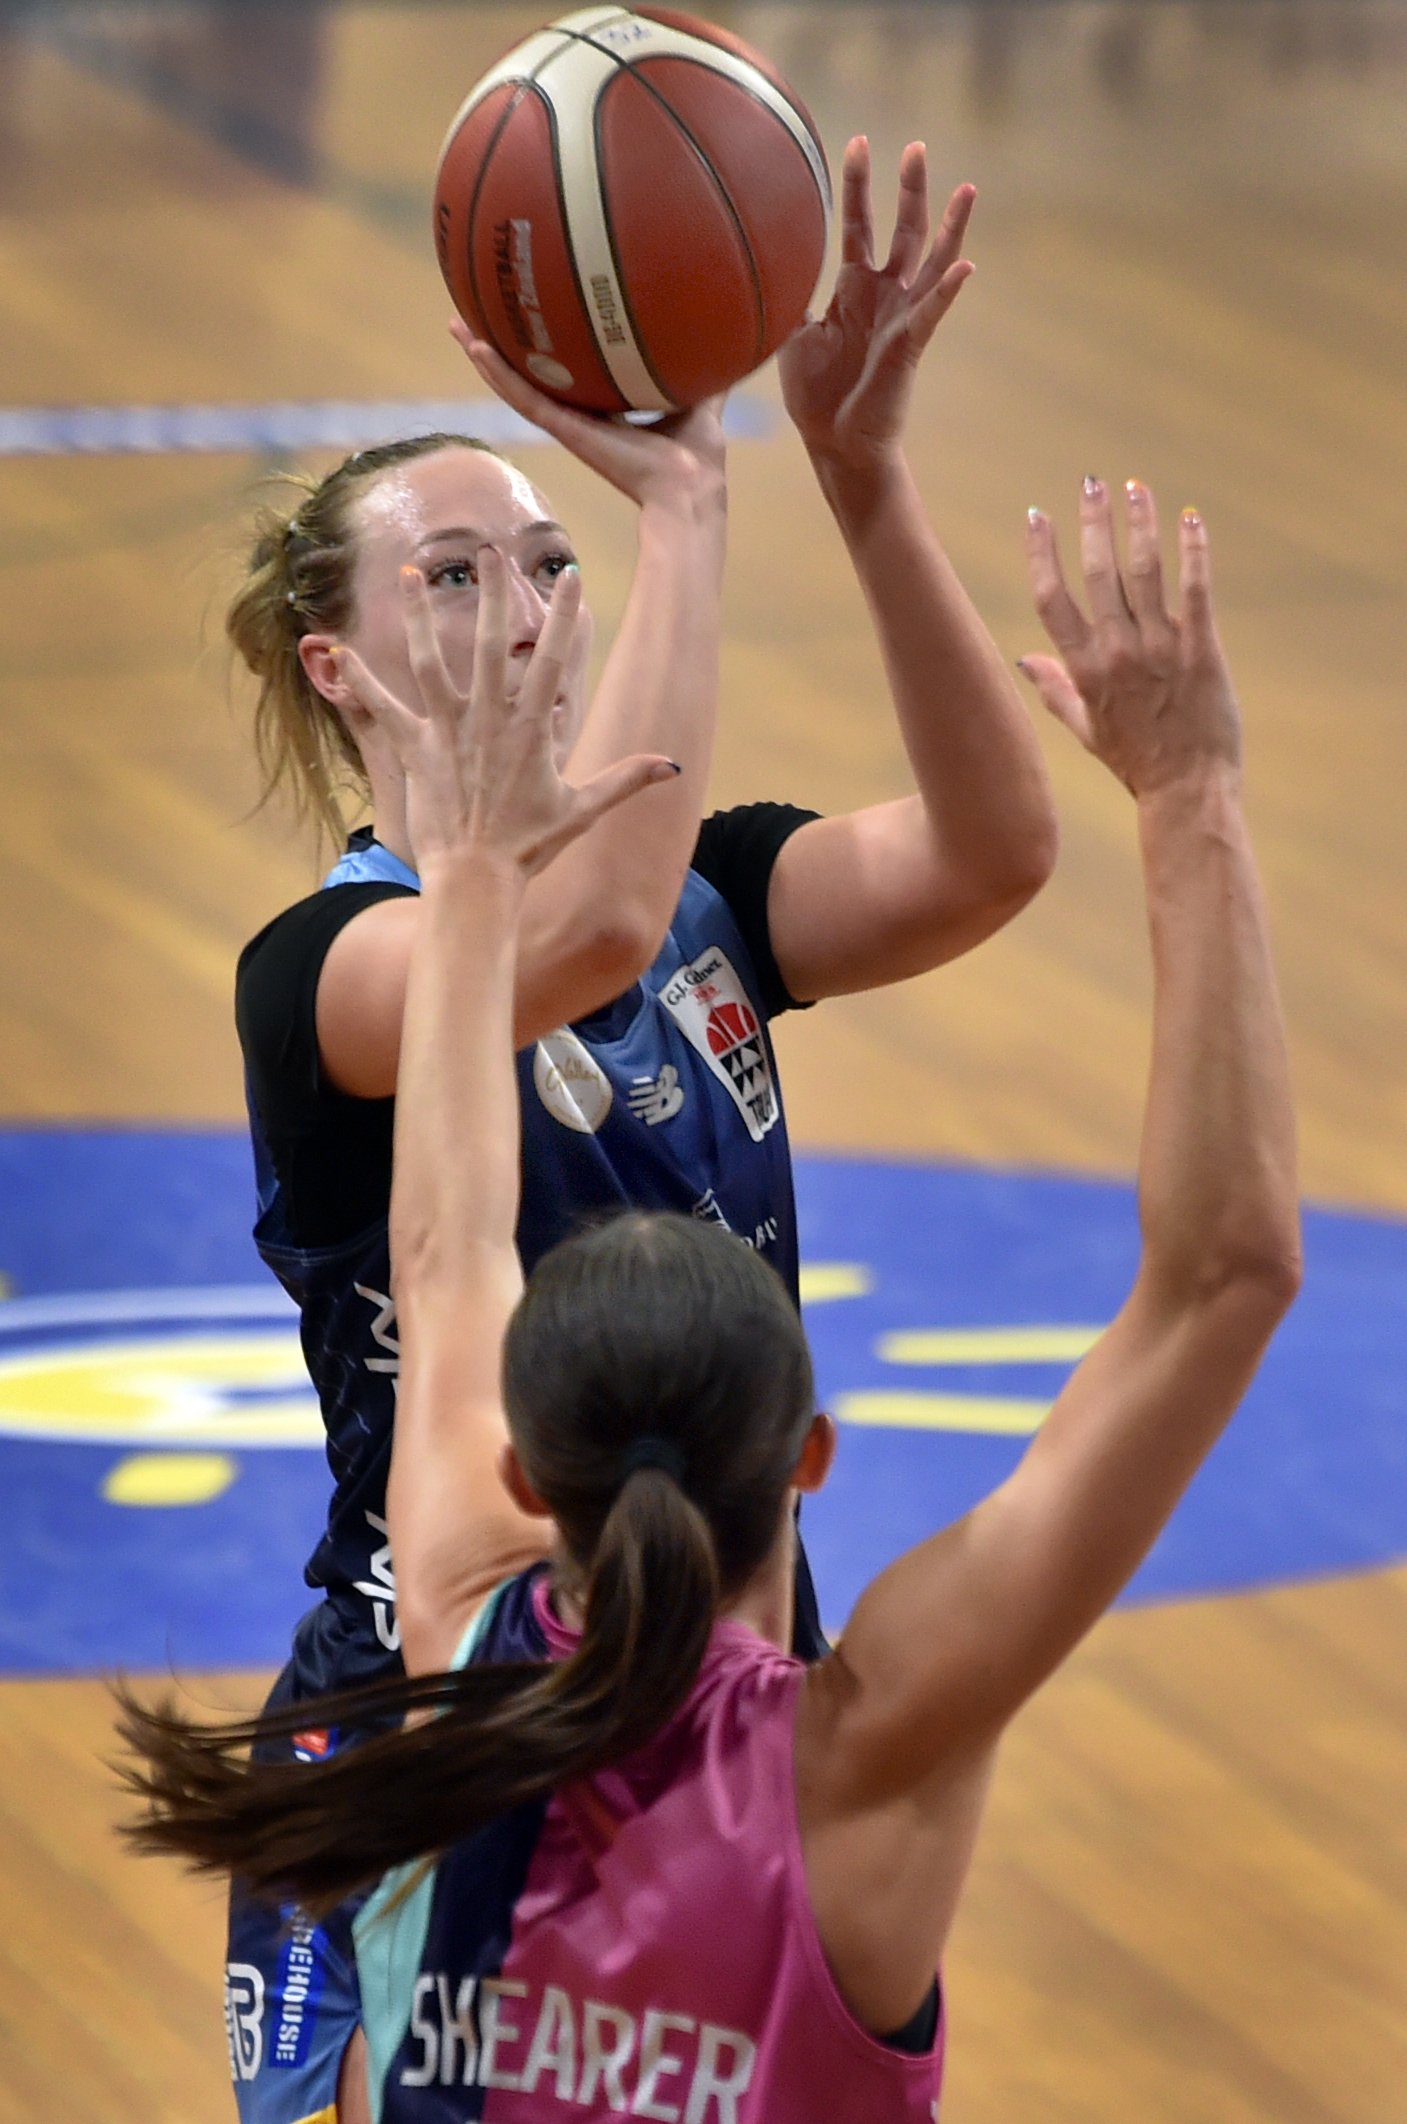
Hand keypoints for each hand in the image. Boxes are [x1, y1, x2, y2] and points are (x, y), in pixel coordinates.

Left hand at [337, 553, 677, 876]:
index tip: (570, 574)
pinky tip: (339, 649)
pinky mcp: (415, 750)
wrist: (477, 879)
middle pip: (492, 644)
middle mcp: (489, 720)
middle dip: (494, 594)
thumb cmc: (529, 847)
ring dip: (419, 615)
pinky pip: (384, 708)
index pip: (552, 659)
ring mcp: (449, 731)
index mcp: (530, 729)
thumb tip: (671, 766)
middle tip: (490, 550)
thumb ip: (625, 779)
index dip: (563, 615)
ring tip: (409, 573)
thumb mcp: (582, 810)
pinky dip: (361, 680)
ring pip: (431, 661)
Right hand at [451, 321, 726, 515]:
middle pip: (531, 377)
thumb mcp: (702, 397)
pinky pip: (524, 399)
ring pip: (515, 387)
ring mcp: (569, 425)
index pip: (569, 375)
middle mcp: (581, 418)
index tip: (529, 319)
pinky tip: (475, 347)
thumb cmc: (698, 456)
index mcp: (607, 412)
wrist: (690, 487)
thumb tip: (730, 336)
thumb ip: (705, 369)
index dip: (548, 350)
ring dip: (485, 357)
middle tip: (474, 318)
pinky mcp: (565, 431)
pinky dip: (498, 374)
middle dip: (504, 349)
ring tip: (457, 325)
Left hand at [779, 137, 973, 470]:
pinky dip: (949, 291)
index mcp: (854, 289)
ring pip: (932, 262)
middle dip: (910, 189)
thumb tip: (760, 266)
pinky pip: (933, 313)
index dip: (858, 187)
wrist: (835, 445)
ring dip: (949, 227)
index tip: (858, 143)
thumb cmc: (815, 396)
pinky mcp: (910, 345)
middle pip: (903, 230)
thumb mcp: (791, 337)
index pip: (858, 225)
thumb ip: (787, 299)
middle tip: (917, 146)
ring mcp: (901, 318)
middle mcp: (883, 296)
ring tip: (966, 189)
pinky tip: (966, 267)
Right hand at [1020, 480, 1241, 796]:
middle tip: (1091, 483)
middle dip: (1094, 521)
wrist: (1187, 788)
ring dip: (1140, 522)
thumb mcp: (1084, 730)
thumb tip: (1023, 659)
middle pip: (1099, 572)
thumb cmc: (1135, 762)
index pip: (1053, 599)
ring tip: (1136, 487)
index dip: (1043, 553)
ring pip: (1146, 570)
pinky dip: (1193, 550)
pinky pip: (1195, 589)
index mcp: (1084, 669)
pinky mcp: (1201, 648)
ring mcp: (1160, 648)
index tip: (1038, 517)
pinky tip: (1190, 519)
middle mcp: (1117, 651)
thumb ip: (1054, 689)